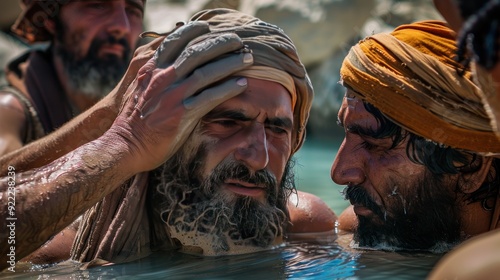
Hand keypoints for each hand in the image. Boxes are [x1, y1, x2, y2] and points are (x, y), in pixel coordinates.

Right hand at [106, 22, 253, 172]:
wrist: (125, 145)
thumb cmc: (134, 120)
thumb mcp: (139, 89)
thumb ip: (154, 75)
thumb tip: (169, 65)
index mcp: (151, 69)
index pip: (174, 41)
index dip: (193, 31)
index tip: (208, 27)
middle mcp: (162, 78)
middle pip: (196, 53)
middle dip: (220, 43)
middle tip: (237, 41)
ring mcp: (172, 95)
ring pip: (207, 72)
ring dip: (231, 63)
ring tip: (247, 58)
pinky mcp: (182, 113)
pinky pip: (210, 97)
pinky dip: (228, 88)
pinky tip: (242, 84)